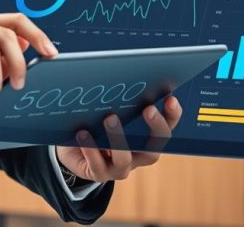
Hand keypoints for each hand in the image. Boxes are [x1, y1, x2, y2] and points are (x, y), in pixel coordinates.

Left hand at [55, 95, 181, 182]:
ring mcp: (118, 167)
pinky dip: (90, 149)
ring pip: (124, 159)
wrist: (71, 148)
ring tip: (109, 118)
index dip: (172, 115)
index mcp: (144, 137)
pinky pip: (97, 165)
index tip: (170, 98)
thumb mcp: (108, 107)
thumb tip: (119, 68)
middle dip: (154, 128)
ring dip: (118, 139)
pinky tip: (83, 133)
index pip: (166, 128)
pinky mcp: (98, 174)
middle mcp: (136, 155)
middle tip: (148, 109)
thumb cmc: (94, 122)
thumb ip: (118, 94)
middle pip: (154, 148)